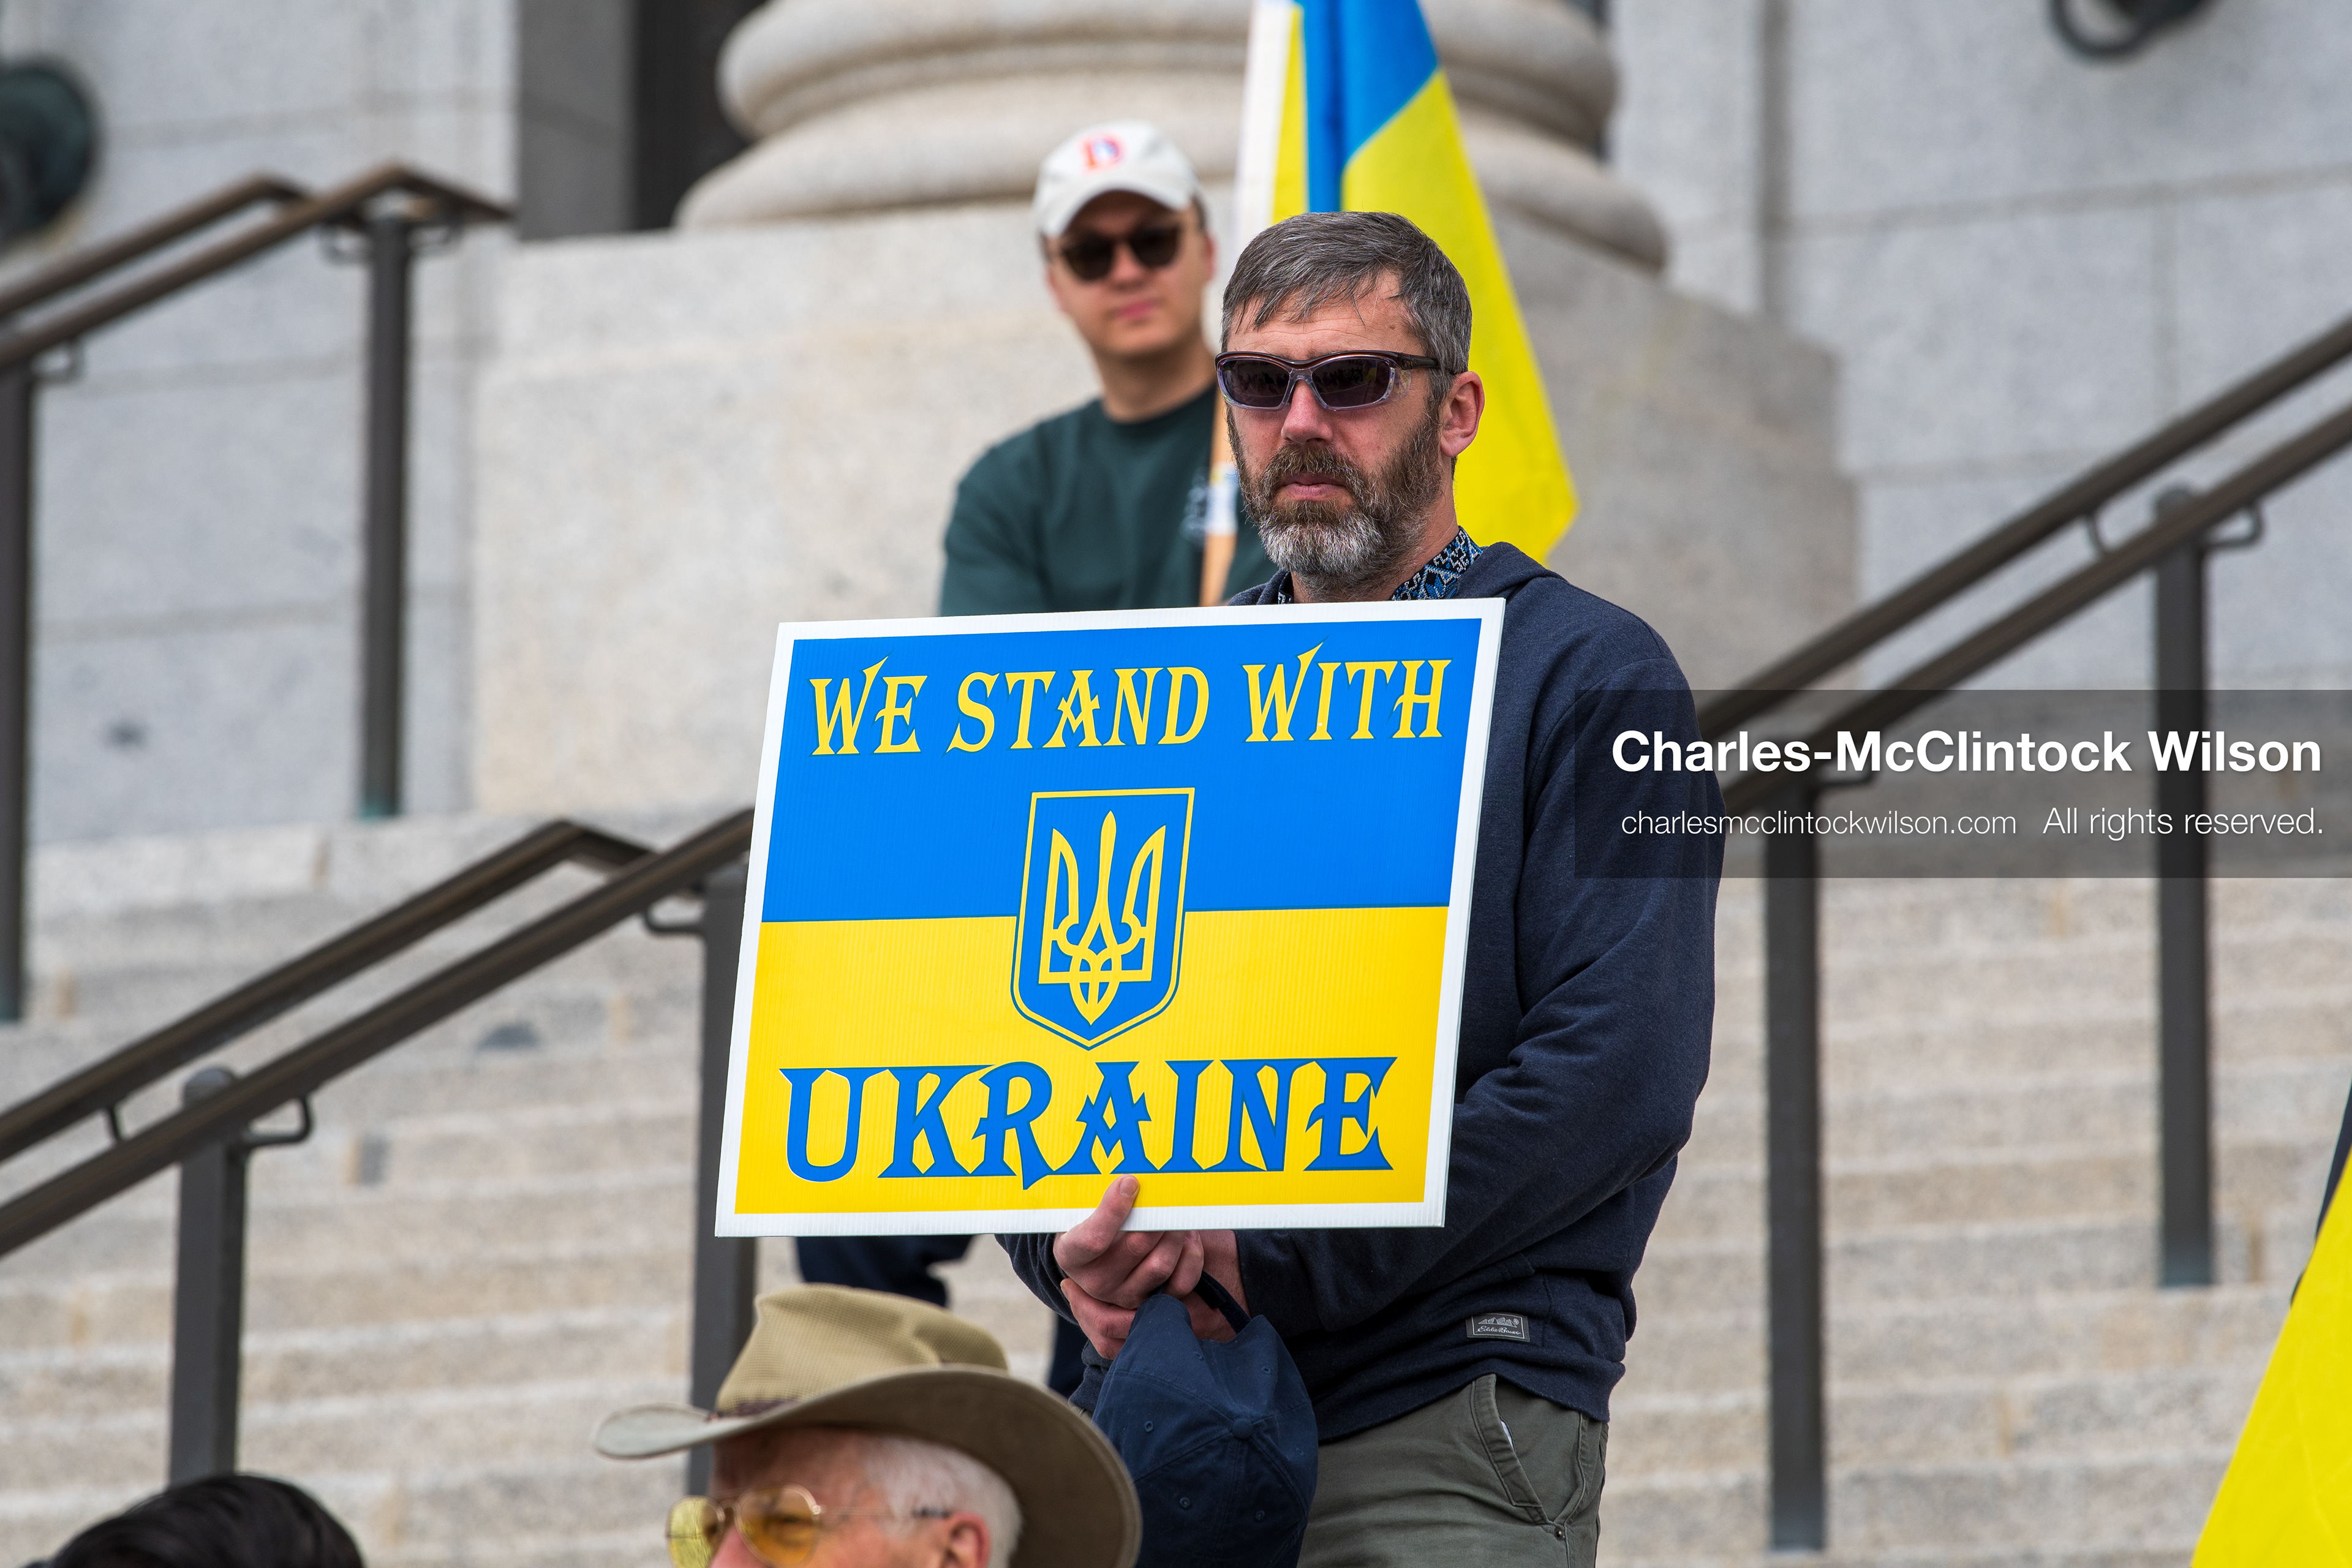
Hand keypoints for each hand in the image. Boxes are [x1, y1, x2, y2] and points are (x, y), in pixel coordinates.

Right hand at [1052, 1177, 1247, 1355]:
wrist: (1101, 1253)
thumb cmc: (1094, 1221)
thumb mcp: (1085, 1209)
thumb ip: (1100, 1196)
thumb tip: (1131, 1178)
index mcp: (1072, 1255)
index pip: (1093, 1239)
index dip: (1113, 1210)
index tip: (1130, 1182)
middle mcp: (1095, 1282)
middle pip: (1135, 1246)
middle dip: (1157, 1215)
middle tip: (1167, 1193)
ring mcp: (1124, 1296)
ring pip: (1160, 1265)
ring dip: (1175, 1234)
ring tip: (1177, 1213)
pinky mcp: (1151, 1304)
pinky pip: (1181, 1283)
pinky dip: (1190, 1256)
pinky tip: (1187, 1237)